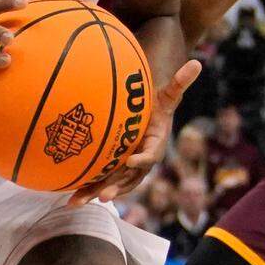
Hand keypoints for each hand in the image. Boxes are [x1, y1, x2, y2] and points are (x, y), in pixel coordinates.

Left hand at [69, 59, 201, 205]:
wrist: (150, 119)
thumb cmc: (158, 105)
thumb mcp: (168, 94)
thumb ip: (180, 82)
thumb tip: (196, 62)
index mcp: (155, 145)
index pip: (151, 155)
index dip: (142, 159)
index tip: (130, 160)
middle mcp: (141, 162)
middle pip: (129, 178)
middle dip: (116, 187)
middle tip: (104, 195)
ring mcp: (126, 169)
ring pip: (112, 184)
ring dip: (95, 194)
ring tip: (77, 202)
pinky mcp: (113, 170)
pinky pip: (100, 181)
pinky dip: (87, 190)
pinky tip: (68, 199)